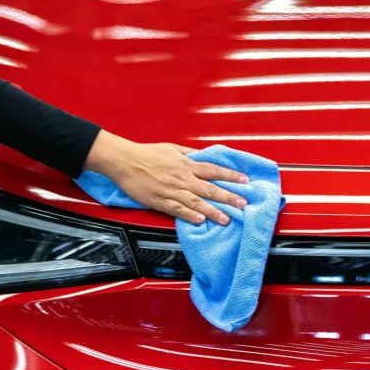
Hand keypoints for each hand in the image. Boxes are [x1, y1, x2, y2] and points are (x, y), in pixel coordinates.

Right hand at [83, 130, 248, 224]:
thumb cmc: (147, 154)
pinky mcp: (160, 201)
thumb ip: (190, 154)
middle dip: (228, 197)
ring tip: (227, 219)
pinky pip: (177, 210)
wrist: (124, 161)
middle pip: (210, 188)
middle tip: (244, 204)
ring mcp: (172, 190)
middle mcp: (183, 178)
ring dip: (213, 211)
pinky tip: (200, 221)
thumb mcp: (173, 149)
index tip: (245, 181)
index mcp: (187, 165)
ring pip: (196, 202)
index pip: (214, 170)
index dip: (230, 176)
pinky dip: (189, 215)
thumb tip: (205, 155)